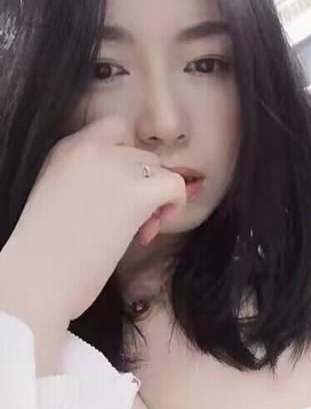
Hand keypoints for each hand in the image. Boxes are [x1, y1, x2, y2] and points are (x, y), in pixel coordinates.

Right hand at [2, 115, 187, 322]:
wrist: (37, 279)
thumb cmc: (47, 252)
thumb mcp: (60, 196)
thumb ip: (90, 180)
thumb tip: (131, 188)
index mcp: (66, 149)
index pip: (114, 129)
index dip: (128, 161)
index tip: (121, 190)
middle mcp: (89, 149)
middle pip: (141, 154)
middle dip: (143, 185)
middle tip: (131, 223)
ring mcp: (113, 168)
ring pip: (160, 169)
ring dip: (156, 200)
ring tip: (136, 233)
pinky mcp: (135, 195)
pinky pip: (175, 185)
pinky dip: (173, 205)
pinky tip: (150, 230)